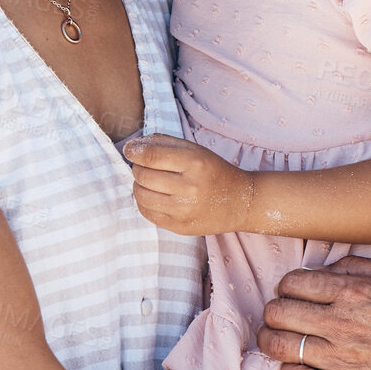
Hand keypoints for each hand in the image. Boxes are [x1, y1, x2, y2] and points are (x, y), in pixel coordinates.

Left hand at [124, 134, 252, 235]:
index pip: (152, 155)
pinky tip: (154, 195)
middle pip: (143, 175)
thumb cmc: (215, 172)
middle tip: (144, 165)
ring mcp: (184, 210)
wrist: (241, 203)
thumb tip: (134, 144)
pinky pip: (147, 213)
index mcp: (195, 163)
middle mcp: (190, 188)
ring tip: (148, 181)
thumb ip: (166, 143)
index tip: (130, 148)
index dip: (134, 150)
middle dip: (137, 167)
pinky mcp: (179, 227)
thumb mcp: (197, 150)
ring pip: (141, 195)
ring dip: (138, 185)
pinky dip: (144, 202)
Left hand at [258, 256, 370, 369]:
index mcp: (351, 292)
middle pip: (278, 313)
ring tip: (274, 339)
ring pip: (280, 346)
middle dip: (272, 312)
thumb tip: (324, 268)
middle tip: (278, 316)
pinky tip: (295, 365)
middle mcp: (340, 323)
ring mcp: (340, 358)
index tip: (290, 293)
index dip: (285, 287)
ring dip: (270, 340)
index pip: (292, 284)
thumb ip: (356, 265)